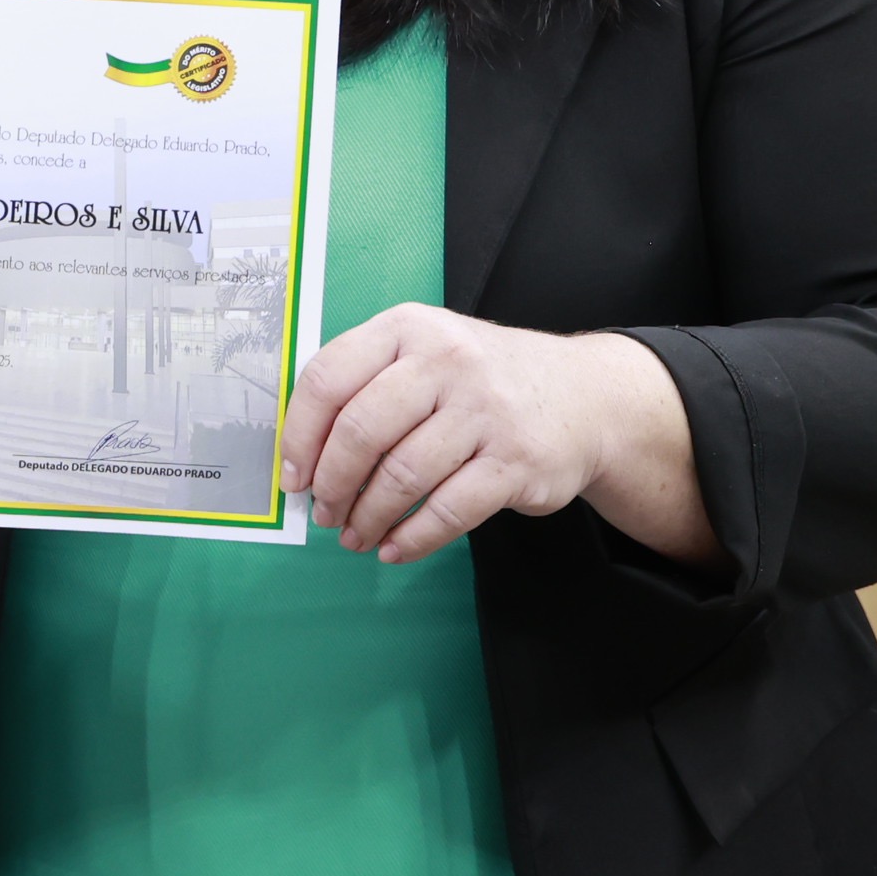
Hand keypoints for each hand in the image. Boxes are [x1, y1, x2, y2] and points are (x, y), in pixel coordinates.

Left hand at [279, 303, 718, 566]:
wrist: (584, 395)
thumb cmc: (482, 380)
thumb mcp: (426, 352)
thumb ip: (367, 385)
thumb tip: (304, 456)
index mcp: (408, 329)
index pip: (328, 378)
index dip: (299, 435)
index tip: (292, 476)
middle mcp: (446, 361)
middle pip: (361, 431)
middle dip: (332, 484)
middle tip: (324, 513)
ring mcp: (484, 411)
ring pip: (402, 476)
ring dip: (367, 516)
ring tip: (354, 535)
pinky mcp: (515, 461)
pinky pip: (447, 511)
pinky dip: (411, 538)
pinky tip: (394, 546)